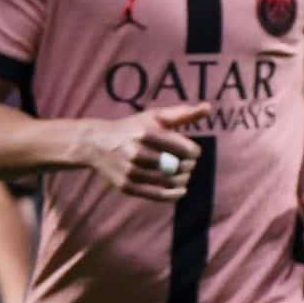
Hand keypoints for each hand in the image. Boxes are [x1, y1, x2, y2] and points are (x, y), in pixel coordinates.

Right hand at [78, 104, 207, 201]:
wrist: (95, 143)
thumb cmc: (131, 129)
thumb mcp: (153, 117)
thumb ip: (182, 114)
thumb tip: (208, 107)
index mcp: (147, 134)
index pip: (186, 149)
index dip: (193, 152)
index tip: (190, 151)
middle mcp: (137, 152)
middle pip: (180, 167)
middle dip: (188, 166)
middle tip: (186, 164)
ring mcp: (130, 171)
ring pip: (170, 181)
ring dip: (182, 180)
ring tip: (181, 175)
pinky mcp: (126, 185)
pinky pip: (157, 195)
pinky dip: (173, 195)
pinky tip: (180, 190)